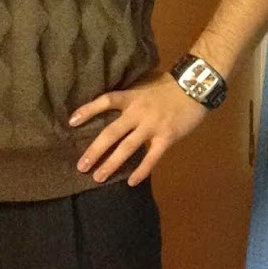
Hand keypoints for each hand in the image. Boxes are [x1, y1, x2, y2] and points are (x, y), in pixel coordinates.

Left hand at [69, 72, 207, 184]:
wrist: (196, 87)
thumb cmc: (169, 86)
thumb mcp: (145, 86)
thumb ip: (130, 97)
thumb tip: (113, 107)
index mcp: (131, 97)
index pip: (105, 101)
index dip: (88, 110)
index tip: (71, 122)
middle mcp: (138, 112)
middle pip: (111, 132)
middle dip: (94, 150)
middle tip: (81, 166)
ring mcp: (152, 126)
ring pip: (127, 147)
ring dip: (111, 163)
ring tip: (98, 177)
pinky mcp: (166, 137)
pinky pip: (151, 157)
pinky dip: (141, 170)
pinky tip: (131, 182)